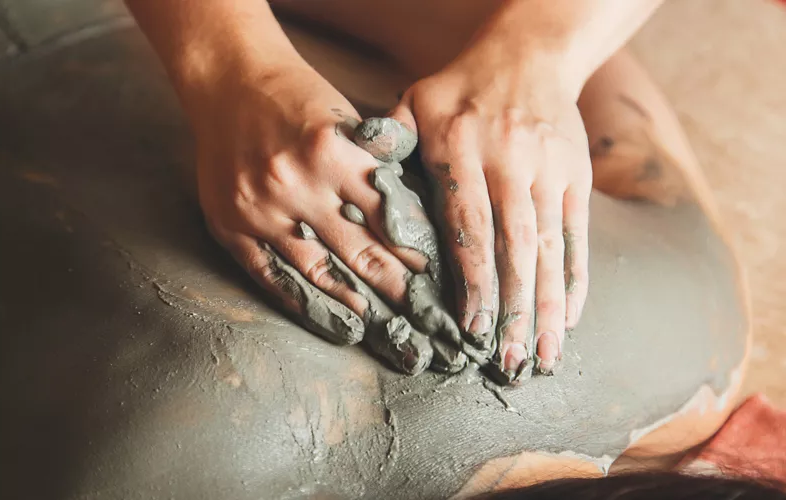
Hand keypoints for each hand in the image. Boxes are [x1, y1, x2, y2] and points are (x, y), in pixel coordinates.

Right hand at [187, 57, 467, 373]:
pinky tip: (336, 324)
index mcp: (333, 152)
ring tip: (392, 334)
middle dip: (401, 292)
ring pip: (320, 272)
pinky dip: (307, 305)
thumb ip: (378, 167)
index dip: (420, 256)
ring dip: (360, 307)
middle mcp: (297, 184)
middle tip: (433, 326)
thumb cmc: (299, 98)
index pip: (389, 218)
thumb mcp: (348, 118)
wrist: (228, 78)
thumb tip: (417, 224)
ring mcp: (260, 210)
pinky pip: (272, 277)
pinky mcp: (231, 227)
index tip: (445, 286)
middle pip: (361, 251)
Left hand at [389, 48, 591, 380]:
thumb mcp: (414, 103)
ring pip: (550, 250)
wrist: (530, 53)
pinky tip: (567, 319)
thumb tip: (360, 198)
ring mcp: (550, 171)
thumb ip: (388, 148)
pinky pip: (577, 235)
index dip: (475, 281)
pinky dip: (574, 280)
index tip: (472, 328)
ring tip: (541, 357)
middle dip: (512, 311)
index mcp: (461, 149)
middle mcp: (511, 163)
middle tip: (506, 364)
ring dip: (545, 308)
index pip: (469, 226)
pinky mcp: (576, 177)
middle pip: (515, 248)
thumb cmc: (459, 87)